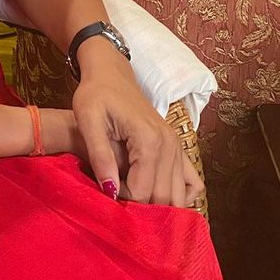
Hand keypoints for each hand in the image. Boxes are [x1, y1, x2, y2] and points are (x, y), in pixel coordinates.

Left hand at [69, 47, 202, 207]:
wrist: (111, 73)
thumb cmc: (96, 94)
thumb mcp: (88, 120)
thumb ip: (99, 156)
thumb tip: (110, 192)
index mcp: (149, 139)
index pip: (143, 192)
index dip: (121, 197)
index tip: (106, 185)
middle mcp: (170, 145)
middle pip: (163, 198)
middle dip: (139, 205)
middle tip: (116, 192)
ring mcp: (178, 147)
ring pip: (178, 196)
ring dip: (156, 205)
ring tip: (132, 195)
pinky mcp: (178, 148)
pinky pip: (192, 184)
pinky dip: (179, 196)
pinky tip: (156, 192)